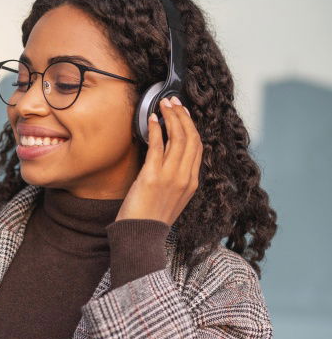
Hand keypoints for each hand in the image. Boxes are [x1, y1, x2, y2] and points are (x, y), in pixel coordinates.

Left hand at [115, 95, 202, 224]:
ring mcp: (170, 177)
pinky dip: (155, 129)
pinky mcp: (152, 177)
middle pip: (190, 137)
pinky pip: (157, 146)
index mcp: (192, 182)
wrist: (140, 238)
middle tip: (172, 101)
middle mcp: (185, 177)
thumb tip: (167, 156)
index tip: (183, 113)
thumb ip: (175, 179)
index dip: (191, 126)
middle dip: (182, 115)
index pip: (197, 147)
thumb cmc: (151, 220)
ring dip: (170, 116)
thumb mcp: (172, 199)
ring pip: (177, 137)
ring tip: (162, 104)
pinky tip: (151, 119)